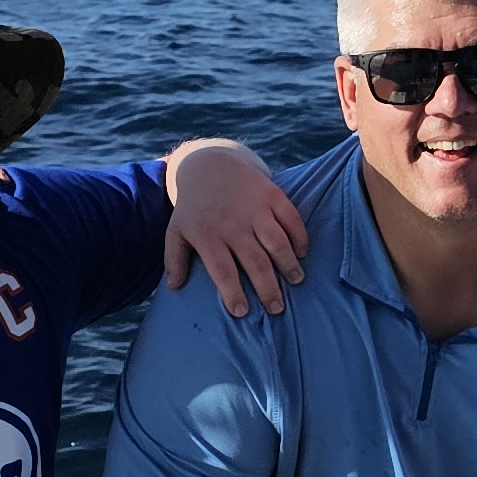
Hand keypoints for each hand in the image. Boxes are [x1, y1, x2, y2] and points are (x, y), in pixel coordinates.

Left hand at [167, 140, 307, 315]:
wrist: (209, 164)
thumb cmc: (193, 206)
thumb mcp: (176, 230)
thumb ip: (174, 258)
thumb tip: (174, 287)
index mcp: (208, 234)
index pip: (222, 270)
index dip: (232, 292)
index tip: (242, 312)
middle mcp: (233, 223)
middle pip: (254, 261)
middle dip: (267, 288)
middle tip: (276, 308)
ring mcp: (255, 208)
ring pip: (277, 241)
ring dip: (288, 264)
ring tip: (296, 281)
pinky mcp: (272, 194)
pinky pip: (291, 218)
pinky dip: (299, 236)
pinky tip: (302, 253)